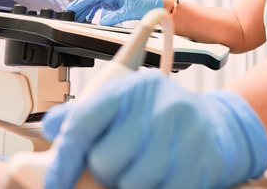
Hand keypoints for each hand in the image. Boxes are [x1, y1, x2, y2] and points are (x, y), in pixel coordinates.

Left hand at [42, 69, 266, 188]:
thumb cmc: (160, 119)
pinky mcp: (199, 163)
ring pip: (129, 182)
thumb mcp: (125, 104)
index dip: (64, 157)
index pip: (83, 122)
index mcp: (134, 87)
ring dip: (131, 183)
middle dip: (106, 170)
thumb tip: (49, 128)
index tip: (55, 181)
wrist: (217, 128)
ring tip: (144, 168)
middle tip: (121, 162)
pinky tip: (163, 176)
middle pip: (103, 160)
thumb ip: (85, 114)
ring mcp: (183, 134)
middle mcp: (159, 105)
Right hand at [67, 0, 162, 25]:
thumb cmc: (143, 4)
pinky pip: (98, 8)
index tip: (73, 7)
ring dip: (85, 11)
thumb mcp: (128, 12)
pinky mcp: (112, 4)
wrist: (152, 5)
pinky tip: (87, 19)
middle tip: (69, 14)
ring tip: (76, 18)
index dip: (82, 1)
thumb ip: (115, 17)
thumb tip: (103, 22)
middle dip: (80, 6)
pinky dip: (92, 13)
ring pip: (93, 4)